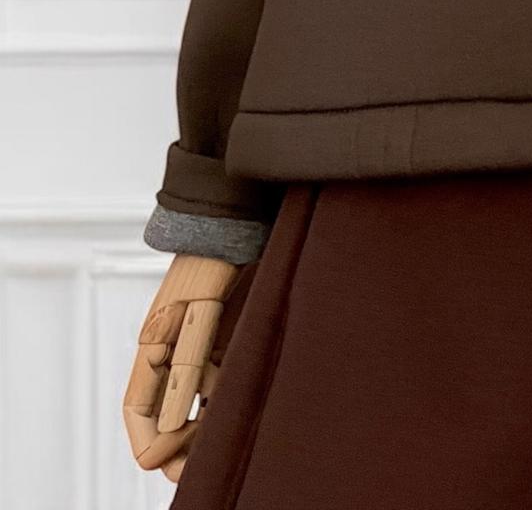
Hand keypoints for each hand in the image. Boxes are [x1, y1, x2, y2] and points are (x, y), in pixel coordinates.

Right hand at [123, 253, 241, 481]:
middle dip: (178, 443)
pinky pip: (214, 380)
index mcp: (153, 347)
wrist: (233, 224)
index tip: (171, 454)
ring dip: (204, 422)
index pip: (136, 410)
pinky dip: (223, 397)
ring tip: (228, 427)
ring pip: (191, 402)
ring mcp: (194, 346)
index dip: (148, 439)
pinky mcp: (219, 338)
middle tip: (202, 459)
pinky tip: (243, 401)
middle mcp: (169, 351)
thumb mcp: (200, 315)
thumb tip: (170, 423)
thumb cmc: (214, 262)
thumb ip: (188, 364)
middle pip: (162, 414)